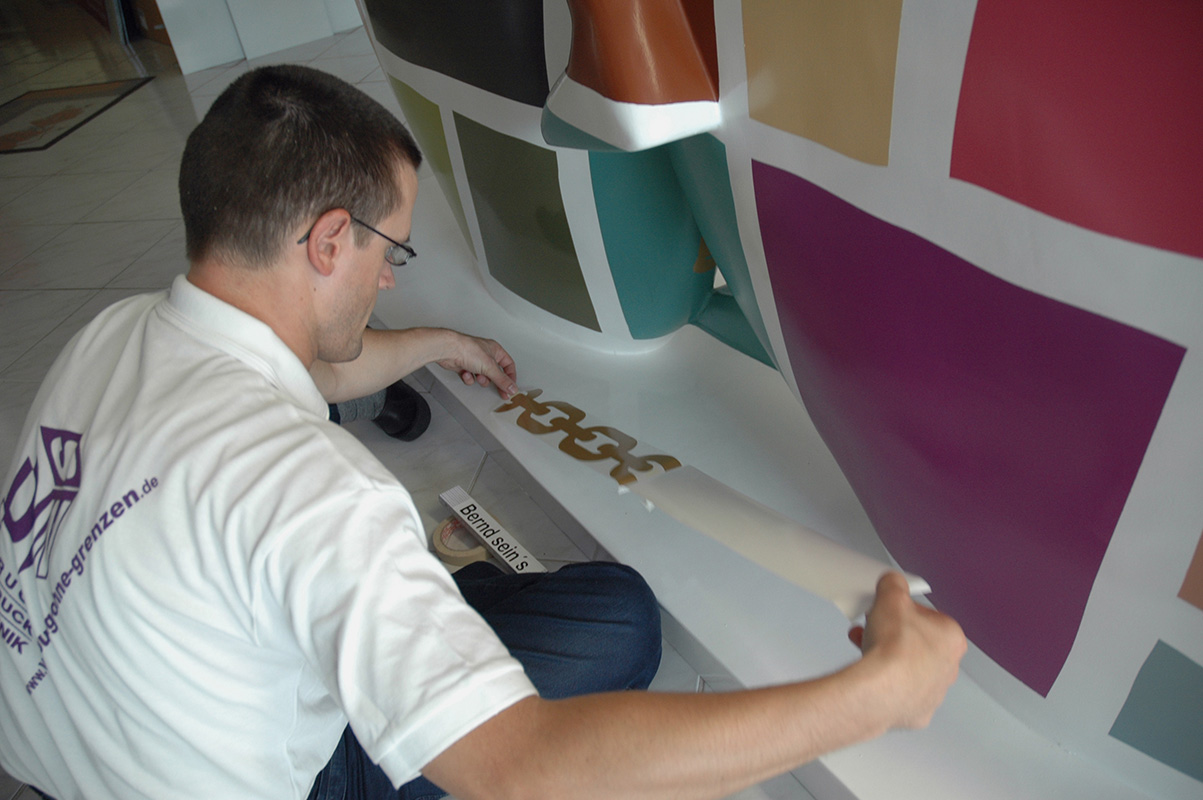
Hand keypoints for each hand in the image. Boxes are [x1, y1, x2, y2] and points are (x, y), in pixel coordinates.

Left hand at [434, 332, 517, 398]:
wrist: (448, 350)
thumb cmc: (467, 349)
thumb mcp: (490, 367)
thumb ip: (502, 380)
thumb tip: (512, 387)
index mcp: (495, 350)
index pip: (508, 365)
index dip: (510, 376)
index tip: (510, 387)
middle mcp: (486, 354)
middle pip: (496, 373)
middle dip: (494, 381)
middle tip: (499, 391)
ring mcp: (475, 360)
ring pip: (483, 377)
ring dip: (480, 379)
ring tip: (478, 376)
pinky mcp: (465, 366)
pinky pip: (471, 377)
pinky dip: (469, 377)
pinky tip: (466, 373)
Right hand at [849, 572, 966, 729]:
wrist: (880, 689)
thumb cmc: (894, 649)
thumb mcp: (891, 597)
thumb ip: (894, 584)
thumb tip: (893, 582)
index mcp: (952, 638)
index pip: (928, 616)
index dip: (903, 612)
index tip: (889, 612)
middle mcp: (949, 667)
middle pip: (919, 644)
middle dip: (895, 636)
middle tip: (875, 630)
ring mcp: (934, 692)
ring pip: (910, 669)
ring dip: (889, 659)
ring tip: (866, 651)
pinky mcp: (917, 711)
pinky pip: (901, 693)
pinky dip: (886, 683)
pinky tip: (871, 674)